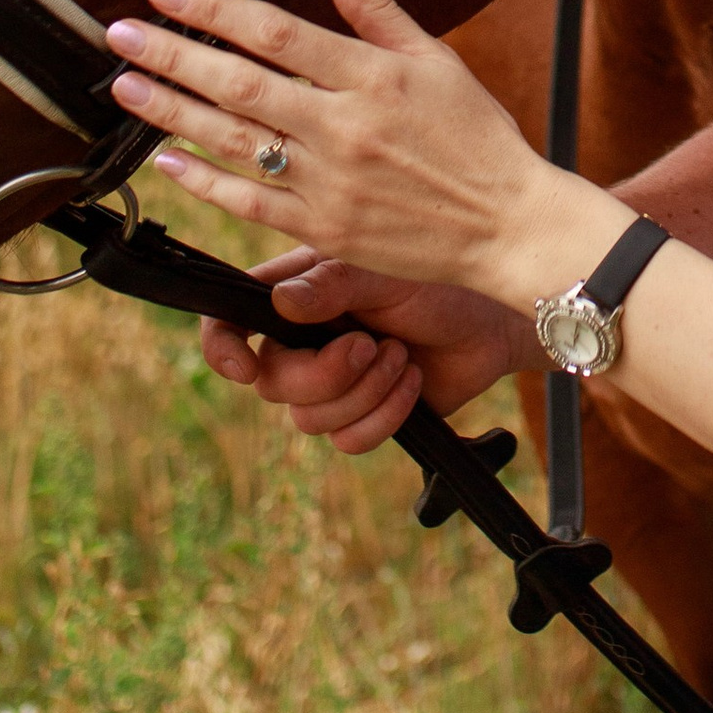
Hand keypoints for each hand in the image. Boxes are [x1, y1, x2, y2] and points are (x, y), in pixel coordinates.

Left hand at [107, 0, 603, 299]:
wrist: (505, 224)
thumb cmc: (476, 137)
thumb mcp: (435, 57)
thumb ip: (374, 8)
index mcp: (371, 76)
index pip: (275, 32)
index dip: (215, 9)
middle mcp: (342, 127)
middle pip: (239, 83)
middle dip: (172, 56)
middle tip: (121, 36)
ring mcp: (327, 182)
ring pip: (231, 141)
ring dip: (172, 112)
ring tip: (126, 88)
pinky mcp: (322, 228)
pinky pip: (247, 203)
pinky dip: (202, 181)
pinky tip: (165, 160)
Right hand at [197, 254, 534, 451]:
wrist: (491, 324)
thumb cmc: (438, 279)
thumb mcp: (386, 271)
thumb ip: (334, 284)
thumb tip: (280, 304)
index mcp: (295, 293)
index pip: (228, 321)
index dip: (221, 348)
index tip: (245, 368)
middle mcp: (303, 340)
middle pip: (272, 382)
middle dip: (324, 373)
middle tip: (370, 344)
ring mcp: (331, 383)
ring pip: (308, 419)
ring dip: (364, 392)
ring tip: (401, 355)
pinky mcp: (361, 417)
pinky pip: (347, 441)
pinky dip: (383, 416)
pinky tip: (411, 383)